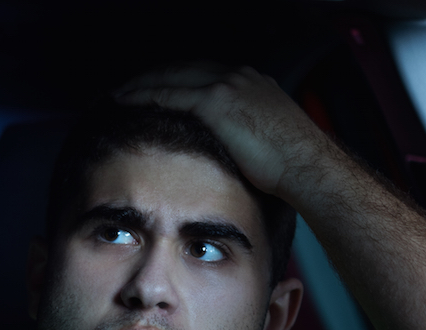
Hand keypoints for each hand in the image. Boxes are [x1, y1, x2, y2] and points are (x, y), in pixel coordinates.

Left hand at [114, 63, 329, 196]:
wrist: (306, 165)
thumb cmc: (291, 163)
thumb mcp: (266, 136)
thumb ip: (243, 130)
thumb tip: (226, 146)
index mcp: (251, 82)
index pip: (201, 72)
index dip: (174, 77)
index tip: (155, 87)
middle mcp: (238, 76)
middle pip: (182, 67)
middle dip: (152, 75)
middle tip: (127, 87)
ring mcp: (227, 85)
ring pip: (171, 75)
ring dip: (142, 83)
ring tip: (119, 94)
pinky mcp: (216, 101)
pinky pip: (169, 92)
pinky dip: (145, 95)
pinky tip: (127, 101)